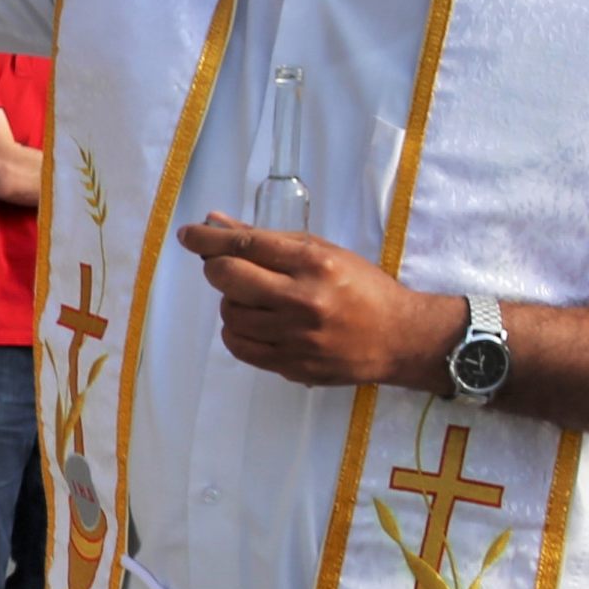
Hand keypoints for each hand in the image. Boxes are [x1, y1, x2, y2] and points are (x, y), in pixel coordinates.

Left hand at [178, 215, 454, 390]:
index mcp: (314, 264)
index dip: (208, 239)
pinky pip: (240, 347)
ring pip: (231, 314)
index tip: (189, 234)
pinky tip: (253, 323)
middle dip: (217, 268)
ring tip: (253, 298)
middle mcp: (304, 300)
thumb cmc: (361, 287)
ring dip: (231, 302)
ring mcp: (297, 338)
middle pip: (229, 278)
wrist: (399, 337)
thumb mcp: (322, 251)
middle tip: (225, 268)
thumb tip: (214, 221)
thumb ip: (267, 238)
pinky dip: (236, 332)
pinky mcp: (293, 366)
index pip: (246, 245)